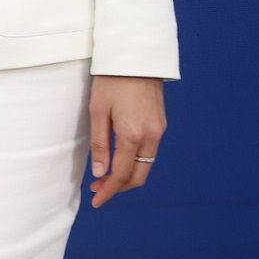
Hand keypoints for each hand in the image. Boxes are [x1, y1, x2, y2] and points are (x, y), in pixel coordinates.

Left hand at [87, 74, 165, 208]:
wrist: (136, 57)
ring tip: (106, 177)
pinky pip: (150, 153)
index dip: (109, 192)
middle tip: (98, 190)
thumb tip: (100, 174)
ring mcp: (159, 131)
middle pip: (138, 176)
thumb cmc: (111, 81)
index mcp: (133, 134)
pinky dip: (136, 163)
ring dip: (128, 176)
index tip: (96, 201)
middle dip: (119, 188)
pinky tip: (121, 160)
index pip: (122, 175)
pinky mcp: (161, 124)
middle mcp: (151, 136)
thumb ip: (99, 145)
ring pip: (146, 166)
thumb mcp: (98, 111)